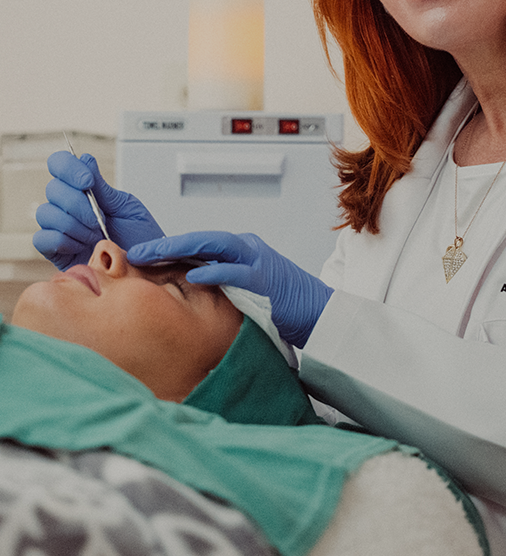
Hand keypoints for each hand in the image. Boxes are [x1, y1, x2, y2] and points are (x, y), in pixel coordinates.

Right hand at [33, 151, 163, 269]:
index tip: (88, 181)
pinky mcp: (56, 252)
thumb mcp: (126, 207)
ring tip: (96, 235)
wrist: (146, 270)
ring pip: (46, 213)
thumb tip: (84, 159)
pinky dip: (63, 240)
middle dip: (78, 203)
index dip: (69, 168)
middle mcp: (69, 207)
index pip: (61, 165)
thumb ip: (103, 187)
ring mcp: (61, 229)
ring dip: (74, 224)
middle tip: (100, 219)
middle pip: (53, 189)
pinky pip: (42, 239)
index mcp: (86, 191)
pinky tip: (82, 246)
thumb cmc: (140, 239)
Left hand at [128, 231, 332, 346]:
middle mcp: (247, 250)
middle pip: (200, 240)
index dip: (168, 249)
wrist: (321, 316)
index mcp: (241, 252)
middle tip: (135, 252)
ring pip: (213, 246)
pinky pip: (236, 273)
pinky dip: (214, 272)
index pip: (199, 245)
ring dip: (180, 249)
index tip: (140, 255)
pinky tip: (192, 275)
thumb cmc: (284, 308)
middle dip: (166, 245)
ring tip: (152, 255)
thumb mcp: (247, 292)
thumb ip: (223, 286)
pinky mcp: (266, 281)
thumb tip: (190, 292)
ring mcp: (257, 262)